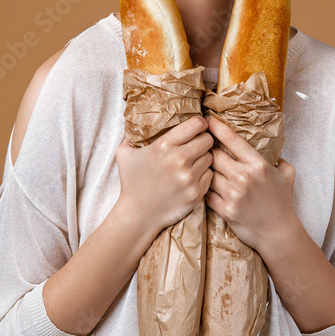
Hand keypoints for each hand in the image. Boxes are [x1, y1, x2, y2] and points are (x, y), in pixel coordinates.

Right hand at [114, 115, 214, 235]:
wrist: (138, 215)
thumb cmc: (131, 183)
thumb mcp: (124, 154)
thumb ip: (130, 135)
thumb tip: (133, 120)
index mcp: (163, 146)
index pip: (196, 124)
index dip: (199, 123)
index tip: (196, 128)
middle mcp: (178, 160)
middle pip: (207, 139)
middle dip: (203, 140)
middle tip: (196, 145)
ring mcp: (189, 178)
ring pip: (210, 157)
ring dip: (203, 158)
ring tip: (193, 162)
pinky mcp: (197, 193)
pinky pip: (210, 175)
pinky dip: (204, 175)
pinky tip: (192, 177)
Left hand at [204, 116, 301, 251]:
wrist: (277, 232)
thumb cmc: (282, 202)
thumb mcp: (287, 175)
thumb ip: (279, 159)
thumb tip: (273, 150)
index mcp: (258, 165)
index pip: (232, 140)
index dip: (217, 127)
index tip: (207, 120)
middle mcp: (244, 177)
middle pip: (214, 155)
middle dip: (205, 148)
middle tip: (199, 144)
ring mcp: (233, 194)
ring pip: (208, 173)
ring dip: (202, 168)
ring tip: (196, 164)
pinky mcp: (225, 209)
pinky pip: (206, 193)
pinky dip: (203, 187)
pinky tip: (200, 184)